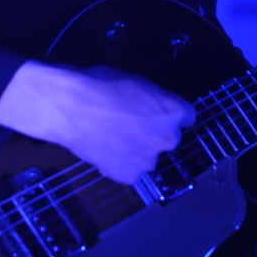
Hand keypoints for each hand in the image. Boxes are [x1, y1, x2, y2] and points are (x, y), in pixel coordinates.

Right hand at [0, 60, 194, 183]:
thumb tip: (150, 106)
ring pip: (148, 155)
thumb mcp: (134, 81)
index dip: (169, 113)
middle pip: (169, 137)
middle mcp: (168, 138)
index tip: (156, 112)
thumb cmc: (98, 84)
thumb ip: (151, 99)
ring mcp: (149, 160)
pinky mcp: (129, 176)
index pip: (187, 116)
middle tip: (130, 124)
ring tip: (112, 137)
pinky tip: (104, 148)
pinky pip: (130, 169)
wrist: (69, 106)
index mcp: (173, 110)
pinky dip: (120, 162)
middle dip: (154, 132)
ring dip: (137, 149)